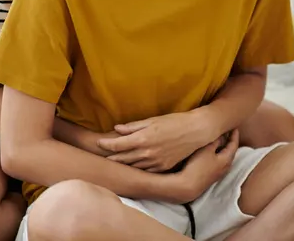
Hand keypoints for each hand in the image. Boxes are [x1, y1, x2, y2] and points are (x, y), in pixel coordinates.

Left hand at [97, 111, 215, 171]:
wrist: (195, 132)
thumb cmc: (174, 121)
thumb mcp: (152, 120)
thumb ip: (133, 126)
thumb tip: (117, 128)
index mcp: (143, 139)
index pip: (118, 145)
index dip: (106, 145)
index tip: (98, 143)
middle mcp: (147, 153)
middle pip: (123, 158)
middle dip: (110, 158)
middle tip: (100, 157)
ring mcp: (155, 163)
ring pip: (133, 167)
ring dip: (122, 166)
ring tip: (112, 164)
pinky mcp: (163, 168)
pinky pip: (145, 172)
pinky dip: (136, 170)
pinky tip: (131, 169)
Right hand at [173, 129, 238, 203]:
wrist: (188, 185)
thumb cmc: (198, 166)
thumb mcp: (207, 150)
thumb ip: (215, 141)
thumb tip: (221, 135)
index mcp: (227, 160)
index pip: (234, 144)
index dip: (234, 134)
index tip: (234, 126)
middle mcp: (225, 167)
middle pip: (230, 151)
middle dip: (229, 140)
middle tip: (227, 130)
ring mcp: (218, 172)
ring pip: (223, 156)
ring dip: (223, 147)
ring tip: (219, 138)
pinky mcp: (211, 175)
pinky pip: (217, 161)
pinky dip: (217, 153)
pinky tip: (210, 151)